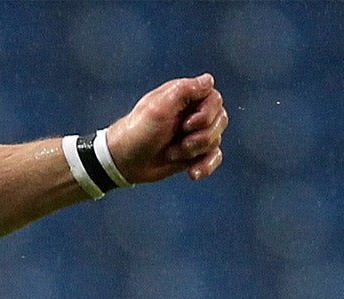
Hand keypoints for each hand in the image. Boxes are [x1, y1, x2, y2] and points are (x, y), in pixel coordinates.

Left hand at [106, 74, 227, 183]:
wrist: (124, 161)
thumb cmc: (138, 131)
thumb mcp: (160, 106)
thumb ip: (186, 90)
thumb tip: (209, 80)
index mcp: (186, 97)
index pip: (215, 99)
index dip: (206, 114)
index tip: (186, 124)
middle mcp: (194, 113)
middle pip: (220, 121)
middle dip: (201, 137)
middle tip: (178, 143)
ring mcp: (194, 134)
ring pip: (216, 140)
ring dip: (194, 151)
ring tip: (172, 153)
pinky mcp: (193, 153)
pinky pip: (213, 157)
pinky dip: (206, 165)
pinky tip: (193, 173)